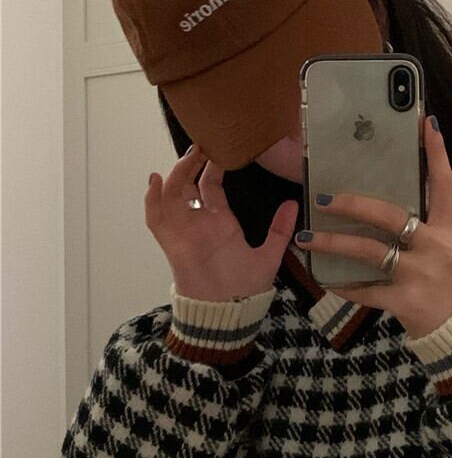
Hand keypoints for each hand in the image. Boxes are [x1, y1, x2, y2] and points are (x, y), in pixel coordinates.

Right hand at [145, 145, 297, 301]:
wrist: (230, 313)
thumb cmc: (247, 287)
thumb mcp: (270, 254)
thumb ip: (280, 229)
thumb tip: (294, 203)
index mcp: (222, 222)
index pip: (211, 187)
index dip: (212, 167)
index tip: (219, 148)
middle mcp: (201, 223)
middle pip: (188, 185)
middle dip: (191, 164)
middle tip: (201, 144)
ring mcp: (185, 231)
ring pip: (172, 196)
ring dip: (175, 175)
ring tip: (187, 156)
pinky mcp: (173, 243)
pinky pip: (156, 219)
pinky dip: (152, 200)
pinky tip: (155, 180)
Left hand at [294, 115, 451, 339]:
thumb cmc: (449, 281)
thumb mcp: (447, 247)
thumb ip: (423, 226)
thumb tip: (386, 201)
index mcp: (447, 230)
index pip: (444, 184)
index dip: (436, 154)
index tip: (424, 125)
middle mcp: (435, 247)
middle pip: (391, 216)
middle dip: (354, 205)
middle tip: (324, 198)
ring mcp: (419, 274)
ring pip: (369, 252)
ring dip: (333, 243)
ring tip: (305, 238)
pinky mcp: (405, 300)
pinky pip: (366, 290)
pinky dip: (343, 286)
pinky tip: (325, 279)